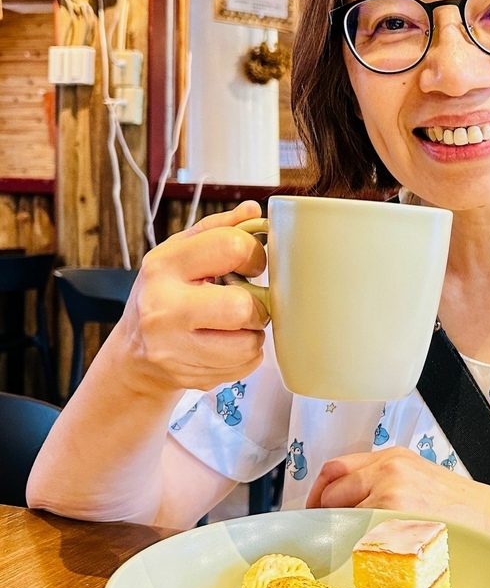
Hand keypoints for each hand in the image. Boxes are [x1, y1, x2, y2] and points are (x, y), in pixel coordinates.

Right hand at [116, 201, 269, 396]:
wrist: (135, 353)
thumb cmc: (166, 294)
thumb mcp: (181, 253)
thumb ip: (218, 229)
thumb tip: (254, 211)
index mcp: (164, 265)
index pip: (232, 247)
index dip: (253, 255)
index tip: (248, 266)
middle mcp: (163, 308)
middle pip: (242, 306)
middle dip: (256, 305)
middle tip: (245, 303)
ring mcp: (172, 348)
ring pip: (249, 343)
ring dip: (253, 333)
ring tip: (234, 325)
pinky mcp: (187, 377)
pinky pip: (246, 366)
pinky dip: (246, 356)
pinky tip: (226, 344)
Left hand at [305, 446, 489, 539]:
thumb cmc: (470, 515)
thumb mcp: (424, 483)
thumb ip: (387, 485)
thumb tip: (348, 507)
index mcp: (395, 458)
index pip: (336, 469)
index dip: (320, 494)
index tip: (317, 512)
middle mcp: (389, 470)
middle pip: (330, 493)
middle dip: (323, 518)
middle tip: (328, 541)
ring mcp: (390, 495)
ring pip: (338, 519)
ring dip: (338, 539)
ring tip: (350, 557)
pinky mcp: (395, 523)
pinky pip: (355, 540)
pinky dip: (353, 554)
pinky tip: (366, 565)